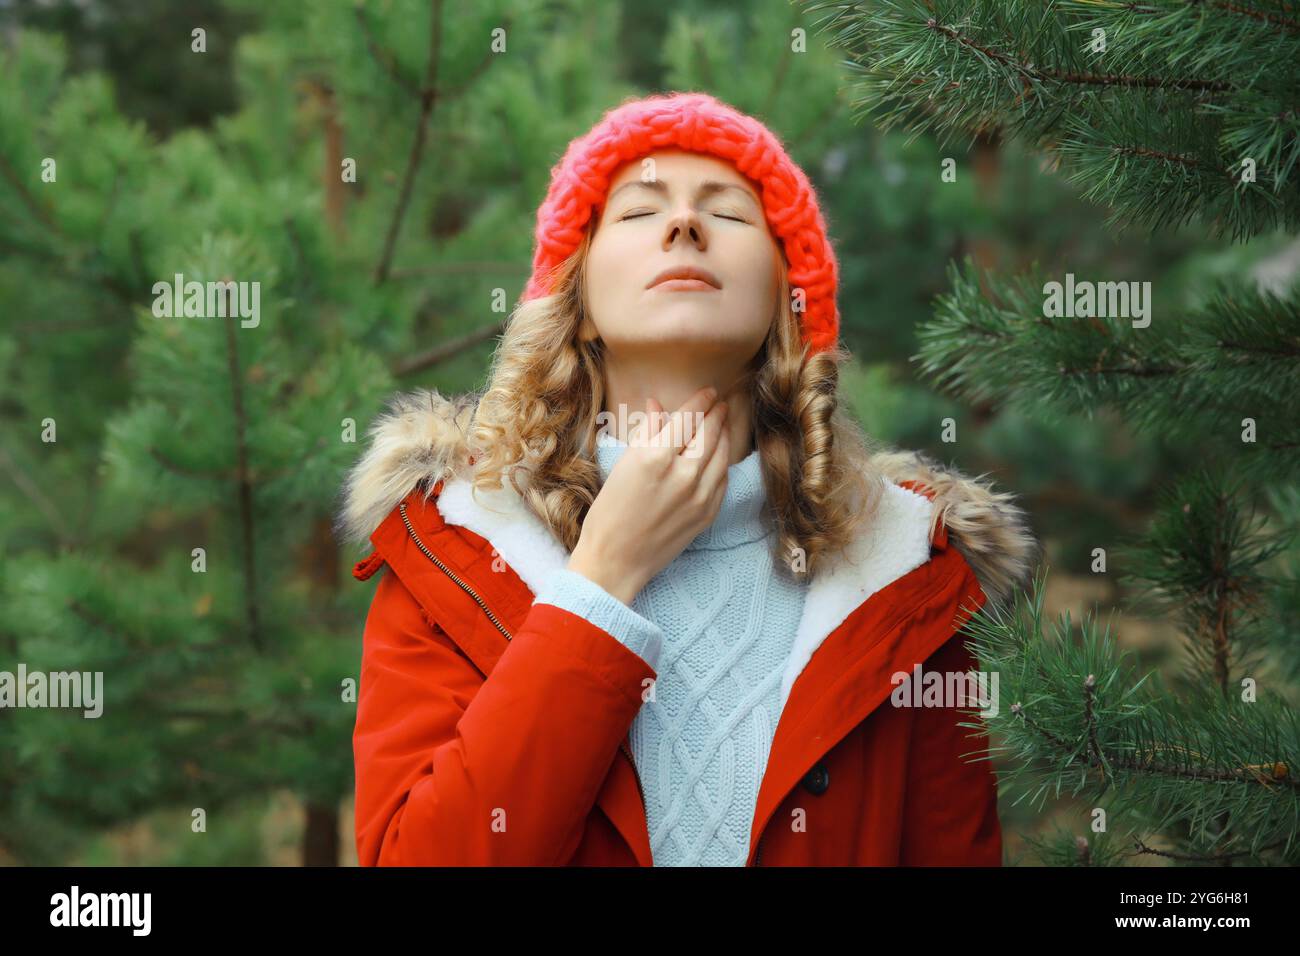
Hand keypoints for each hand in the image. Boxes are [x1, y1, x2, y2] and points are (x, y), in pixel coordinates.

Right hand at [567, 386, 730, 603]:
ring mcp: (700, 496)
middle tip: (720, 403)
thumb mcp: (623, 466)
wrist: (616, 560)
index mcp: (656, 458)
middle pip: (709, 433)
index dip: (701, 401)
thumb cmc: (609, 513)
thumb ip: (647, 432)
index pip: (688, 418)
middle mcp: (683, 474)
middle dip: (717, 414)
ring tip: (722, 423)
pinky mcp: (708, 514)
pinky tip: (719, 455)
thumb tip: (658, 405)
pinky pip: (722, 480)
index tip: (708, 391)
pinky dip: (722, 463)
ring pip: (721, 455)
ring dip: (724, 435)